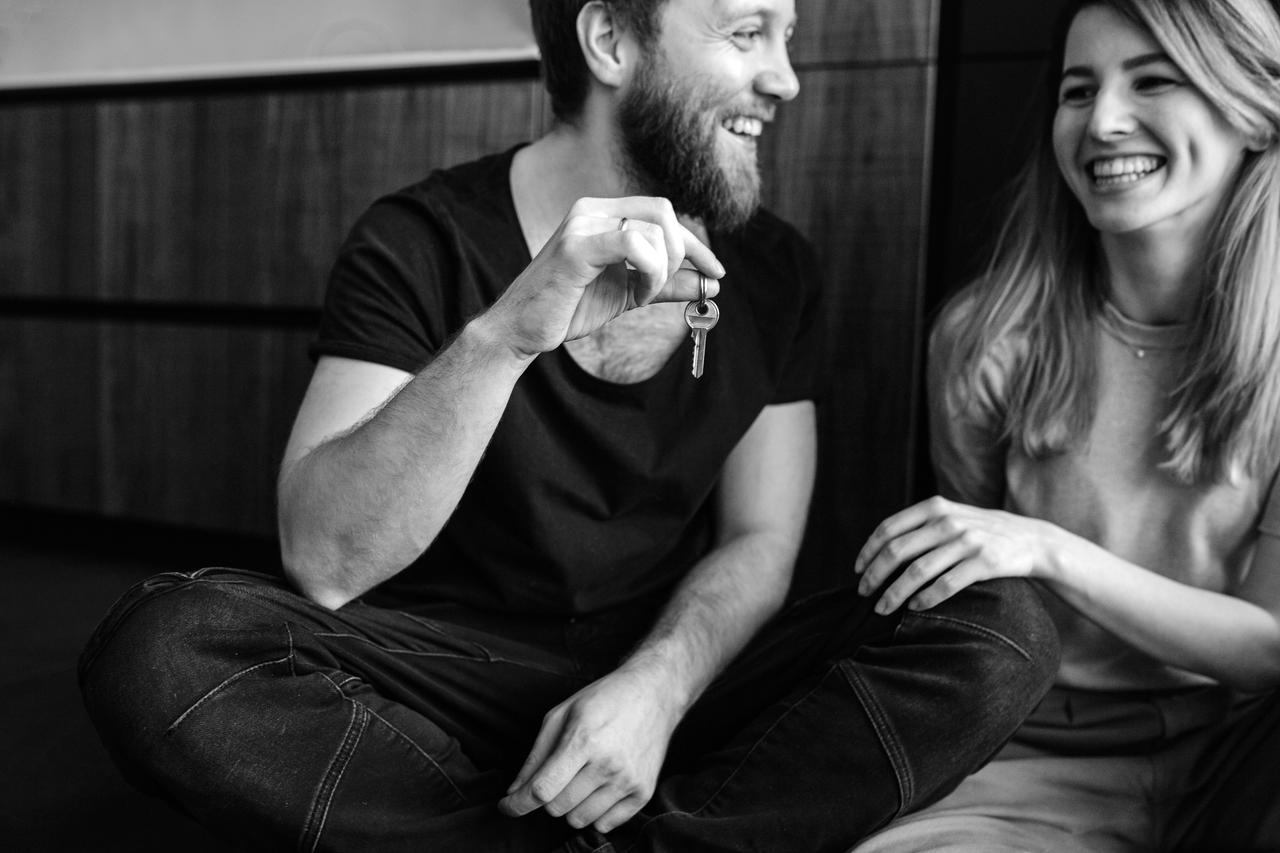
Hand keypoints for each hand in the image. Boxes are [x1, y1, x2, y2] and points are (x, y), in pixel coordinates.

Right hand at [486, 197, 722, 357]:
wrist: (523, 331)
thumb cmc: (570, 308)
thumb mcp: (629, 294)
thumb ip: (667, 285)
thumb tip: (711, 285)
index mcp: (602, 213)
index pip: (662, 212)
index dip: (695, 243)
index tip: (715, 273)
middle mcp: (592, 210)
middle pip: (664, 212)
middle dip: (681, 254)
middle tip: (666, 288)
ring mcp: (582, 224)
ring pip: (653, 230)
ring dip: (661, 271)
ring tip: (641, 296)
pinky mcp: (576, 247)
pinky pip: (633, 245)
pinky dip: (649, 272)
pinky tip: (637, 296)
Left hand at [498, 665, 681, 833]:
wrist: (654, 692)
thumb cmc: (604, 699)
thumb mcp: (562, 714)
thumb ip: (536, 756)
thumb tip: (514, 792)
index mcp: (582, 740)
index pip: (542, 789)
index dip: (517, 804)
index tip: (506, 807)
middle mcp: (607, 764)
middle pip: (557, 808)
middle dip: (548, 797)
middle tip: (557, 775)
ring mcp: (628, 780)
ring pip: (579, 820)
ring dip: (571, 806)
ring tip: (580, 779)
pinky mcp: (644, 791)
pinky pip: (606, 825)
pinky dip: (594, 813)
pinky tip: (598, 789)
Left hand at [854, 496, 1050, 613]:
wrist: (1030, 539)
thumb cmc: (980, 531)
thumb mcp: (950, 516)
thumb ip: (920, 525)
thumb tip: (879, 549)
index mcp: (934, 507)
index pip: (888, 528)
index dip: (868, 551)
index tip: (857, 571)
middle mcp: (947, 521)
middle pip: (896, 551)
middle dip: (874, 576)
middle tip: (863, 595)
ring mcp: (967, 541)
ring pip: (917, 572)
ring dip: (894, 593)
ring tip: (882, 608)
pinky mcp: (985, 562)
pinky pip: (946, 585)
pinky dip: (926, 599)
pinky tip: (915, 608)